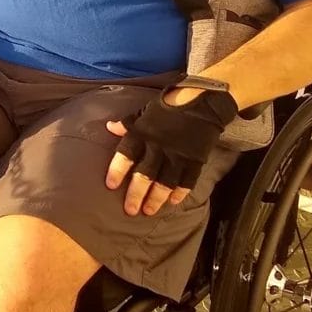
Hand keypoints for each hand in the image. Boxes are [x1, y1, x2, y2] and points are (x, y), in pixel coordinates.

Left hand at [105, 89, 237, 215]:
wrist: (202, 100)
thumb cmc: (168, 107)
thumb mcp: (145, 111)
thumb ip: (128, 123)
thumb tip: (109, 127)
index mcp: (142, 132)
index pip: (126, 154)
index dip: (117, 171)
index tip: (110, 186)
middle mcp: (158, 146)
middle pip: (145, 174)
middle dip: (136, 194)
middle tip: (131, 210)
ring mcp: (178, 154)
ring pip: (165, 182)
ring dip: (156, 198)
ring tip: (149, 211)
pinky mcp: (195, 159)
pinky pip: (187, 180)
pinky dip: (180, 192)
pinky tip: (172, 202)